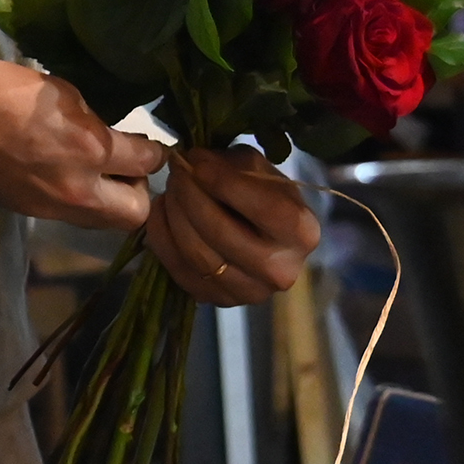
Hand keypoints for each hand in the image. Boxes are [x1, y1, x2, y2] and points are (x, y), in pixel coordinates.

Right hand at [0, 59, 164, 230]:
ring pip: (107, 220)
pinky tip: (65, 175)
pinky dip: (80, 199)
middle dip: (139, 187)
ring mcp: (54, 206)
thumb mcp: (60, 92)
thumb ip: (92, 120)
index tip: (146, 143)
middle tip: (125, 165)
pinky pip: (74, 214)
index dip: (155, 150)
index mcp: (89, 148)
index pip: (149, 161)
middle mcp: (78, 187)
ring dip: (111, 199)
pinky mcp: (33, 212)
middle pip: (137, 211)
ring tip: (96, 173)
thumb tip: (109, 133)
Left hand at [147, 146, 319, 305]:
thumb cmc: (265, 196)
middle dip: (189, 196)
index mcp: (301, 232)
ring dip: (174, 215)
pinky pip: (178, 269)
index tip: (196, 161)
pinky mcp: (218, 301)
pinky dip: (162, 237)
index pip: (263, 207)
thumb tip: (193, 161)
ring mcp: (249, 293)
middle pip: (220, 232)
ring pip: (196, 254)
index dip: (224, 183)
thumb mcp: (259, 170)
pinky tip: (161, 212)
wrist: (267, 239)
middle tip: (176, 172)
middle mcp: (280, 270)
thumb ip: (230, 163)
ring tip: (169, 190)